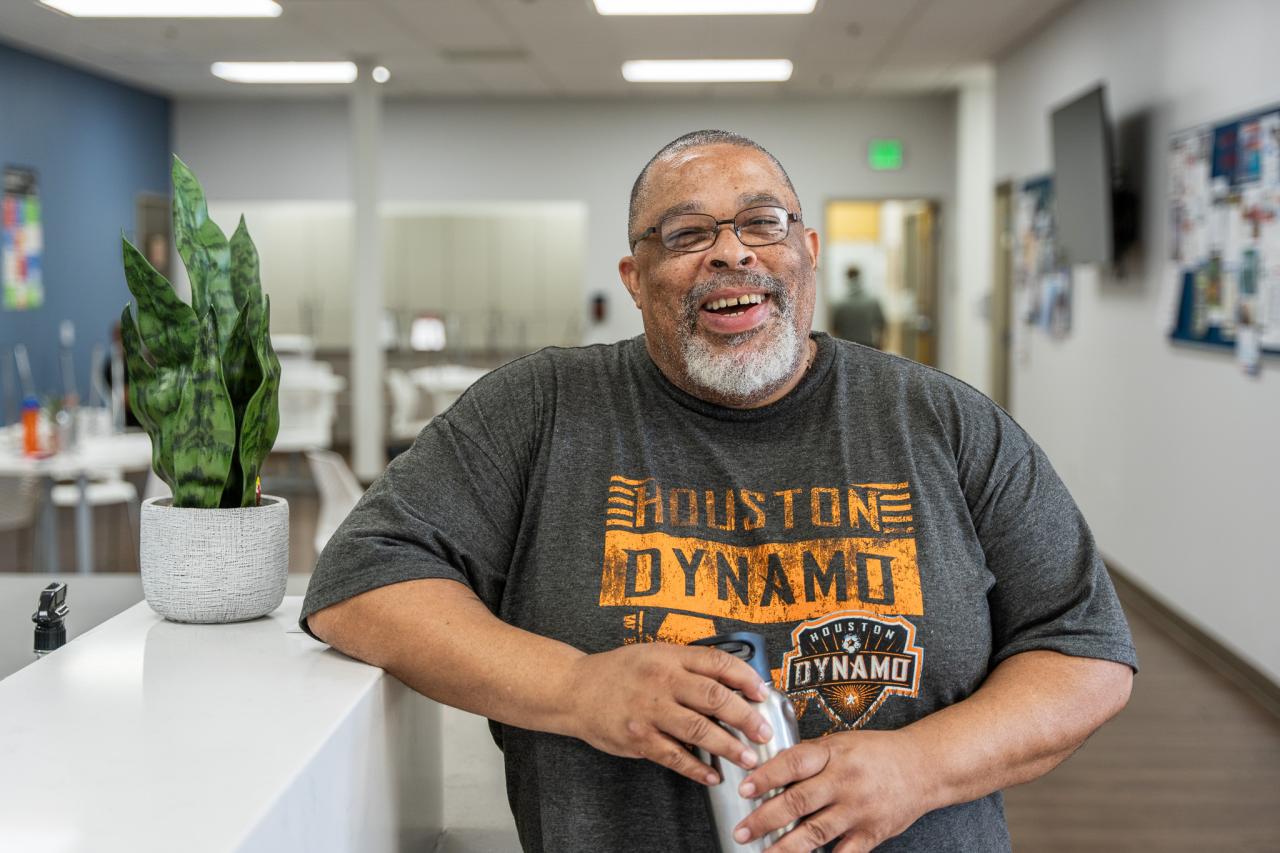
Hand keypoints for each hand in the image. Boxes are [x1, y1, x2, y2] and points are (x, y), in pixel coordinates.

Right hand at [562, 643, 773, 785]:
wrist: (575, 689)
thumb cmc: (619, 672)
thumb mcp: (655, 654)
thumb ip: (689, 666)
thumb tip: (731, 684)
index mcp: (670, 657)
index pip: (718, 663)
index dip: (746, 678)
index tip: (763, 693)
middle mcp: (662, 681)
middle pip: (714, 697)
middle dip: (746, 717)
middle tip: (764, 732)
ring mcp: (650, 711)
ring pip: (699, 729)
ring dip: (728, 746)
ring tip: (748, 757)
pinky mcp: (638, 738)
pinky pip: (674, 756)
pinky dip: (696, 768)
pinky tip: (712, 774)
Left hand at [731, 730, 928, 852]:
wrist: (924, 767)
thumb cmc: (877, 753)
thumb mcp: (841, 743)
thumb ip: (810, 757)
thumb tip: (769, 769)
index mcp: (834, 753)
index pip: (793, 763)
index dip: (766, 776)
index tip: (744, 789)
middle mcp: (845, 781)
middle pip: (799, 800)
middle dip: (766, 818)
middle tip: (742, 830)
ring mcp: (859, 809)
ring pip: (816, 832)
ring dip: (785, 846)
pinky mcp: (872, 833)